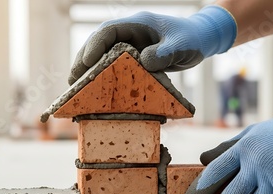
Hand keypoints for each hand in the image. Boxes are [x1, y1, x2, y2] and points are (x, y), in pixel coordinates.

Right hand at [68, 5, 236, 84]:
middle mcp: (130, 33)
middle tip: (72, 81)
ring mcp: (130, 45)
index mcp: (138, 24)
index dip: (95, 45)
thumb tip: (144, 62)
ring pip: (103, 54)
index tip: (86, 61)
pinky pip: (113, 65)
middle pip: (99, 43)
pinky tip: (96, 89)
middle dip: (84, 60)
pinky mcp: (133, 57)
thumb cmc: (192, 39)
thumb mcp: (181, 45)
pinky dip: (103, 75)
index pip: (109, 31)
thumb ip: (165, 52)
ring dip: (89, 69)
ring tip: (76, 87)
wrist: (200, 40)